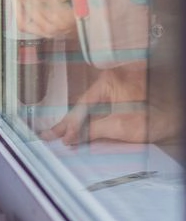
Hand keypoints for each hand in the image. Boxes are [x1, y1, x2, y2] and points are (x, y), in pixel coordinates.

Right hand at [41, 64, 179, 143]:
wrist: (180, 116)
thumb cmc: (158, 116)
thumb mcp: (122, 126)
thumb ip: (93, 130)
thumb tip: (71, 137)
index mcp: (109, 81)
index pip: (82, 106)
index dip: (71, 125)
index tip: (63, 140)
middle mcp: (111, 81)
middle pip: (83, 106)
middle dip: (67, 123)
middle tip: (48, 136)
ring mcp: (117, 90)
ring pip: (90, 109)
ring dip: (76, 124)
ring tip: (58, 135)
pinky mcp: (123, 99)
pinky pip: (100, 111)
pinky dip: (89, 123)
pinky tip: (79, 132)